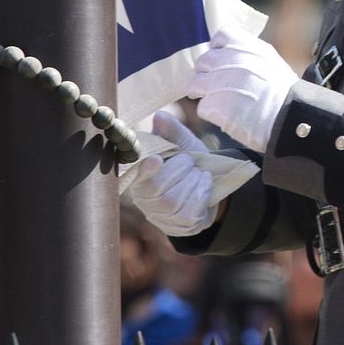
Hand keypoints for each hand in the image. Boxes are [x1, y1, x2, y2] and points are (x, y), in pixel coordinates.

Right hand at [126, 112, 217, 235]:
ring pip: (174, 202)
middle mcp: (143, 198)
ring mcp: (159, 216)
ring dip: (193, 183)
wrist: (207, 185)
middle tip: (190, 161)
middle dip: (181, 170)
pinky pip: (189, 214)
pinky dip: (202, 195)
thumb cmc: (188, 161)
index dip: (145, 169)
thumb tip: (160, 116)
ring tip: (200, 173)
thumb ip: (171, 130)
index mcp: (138, 175)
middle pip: (158, 188)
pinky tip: (205, 185)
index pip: (136, 174)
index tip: (157, 159)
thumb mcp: (182, 142)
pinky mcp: (177, 228)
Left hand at [187, 25, 298, 152]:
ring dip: (203, 93)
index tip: (224, 63)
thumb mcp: (271, 61)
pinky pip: (201, 107)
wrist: (291, 118)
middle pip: (203, 61)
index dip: (219, 51)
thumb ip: (249, 54)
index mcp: (245, 45)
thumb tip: (233, 55)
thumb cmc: (286, 94)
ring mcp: (218, 81)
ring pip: (194, 83)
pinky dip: (211, 113)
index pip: (220, 37)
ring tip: (218, 103)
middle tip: (220, 87)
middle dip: (208, 75)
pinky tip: (226, 117)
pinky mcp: (214, 104)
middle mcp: (229, 59)